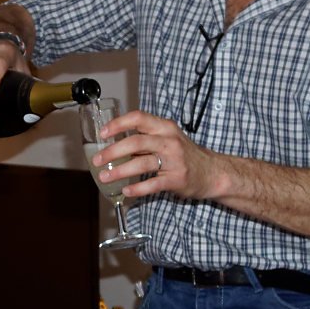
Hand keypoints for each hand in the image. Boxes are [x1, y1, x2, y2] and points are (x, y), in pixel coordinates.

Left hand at [94, 109, 219, 200]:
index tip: (102, 133)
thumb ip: (145, 138)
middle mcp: (169, 141)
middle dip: (112, 151)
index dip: (118, 124)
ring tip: (105, 177)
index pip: (138, 118)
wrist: (212, 172)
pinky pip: (152, 184)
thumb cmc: (184, 155)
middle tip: (97, 160)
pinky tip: (126, 191)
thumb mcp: (167, 139)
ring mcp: (174, 160)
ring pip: (141, 163)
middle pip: (136, 141)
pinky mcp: (176, 179)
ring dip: (119, 171)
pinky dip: (137, 188)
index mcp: (164, 127)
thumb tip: (114, 142)